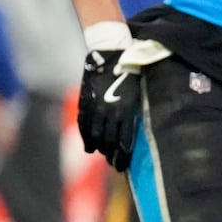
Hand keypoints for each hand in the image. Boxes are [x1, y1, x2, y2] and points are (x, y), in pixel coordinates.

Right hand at [78, 49, 140, 169]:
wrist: (110, 55)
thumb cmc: (131, 73)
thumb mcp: (137, 94)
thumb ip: (133, 113)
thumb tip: (133, 132)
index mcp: (127, 109)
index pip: (124, 139)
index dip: (124, 154)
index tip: (124, 165)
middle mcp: (110, 111)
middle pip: (109, 141)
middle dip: (113, 156)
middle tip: (116, 166)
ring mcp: (96, 107)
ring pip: (96, 135)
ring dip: (100, 148)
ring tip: (104, 157)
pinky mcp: (85, 102)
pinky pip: (84, 125)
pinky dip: (86, 138)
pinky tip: (90, 148)